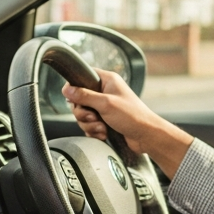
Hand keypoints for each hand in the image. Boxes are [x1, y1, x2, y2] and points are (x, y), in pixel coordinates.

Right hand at [62, 69, 193, 176]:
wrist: (147, 136)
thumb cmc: (133, 116)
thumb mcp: (105, 104)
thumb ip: (84, 96)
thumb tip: (66, 90)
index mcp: (107, 80)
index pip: (83, 77)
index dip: (75, 88)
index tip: (73, 99)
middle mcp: (105, 92)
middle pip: (79, 100)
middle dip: (83, 113)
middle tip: (94, 118)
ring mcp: (104, 107)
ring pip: (83, 116)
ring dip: (90, 125)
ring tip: (102, 128)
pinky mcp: (105, 121)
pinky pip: (90, 126)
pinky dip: (94, 131)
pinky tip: (104, 134)